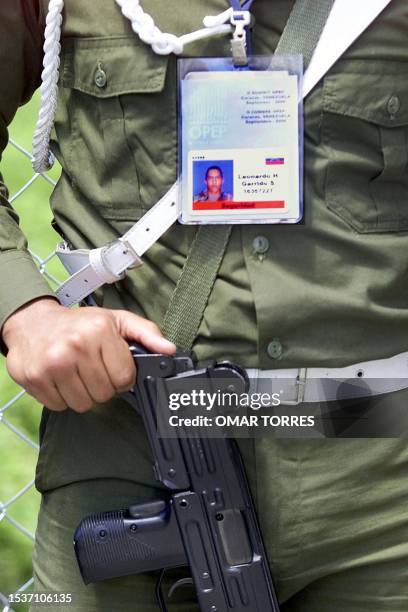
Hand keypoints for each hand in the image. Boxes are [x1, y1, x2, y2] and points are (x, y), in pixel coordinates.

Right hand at [2, 298, 175, 411]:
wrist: (31, 321)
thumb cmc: (79, 324)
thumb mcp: (116, 320)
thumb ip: (146, 333)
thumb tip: (169, 350)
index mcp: (99, 330)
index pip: (124, 378)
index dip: (122, 377)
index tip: (112, 367)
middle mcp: (75, 346)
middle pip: (104, 394)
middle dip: (102, 385)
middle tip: (92, 369)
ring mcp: (52, 364)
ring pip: (82, 404)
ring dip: (82, 393)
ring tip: (76, 373)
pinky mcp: (33, 378)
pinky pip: (59, 406)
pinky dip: (62, 397)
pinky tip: (60, 378)